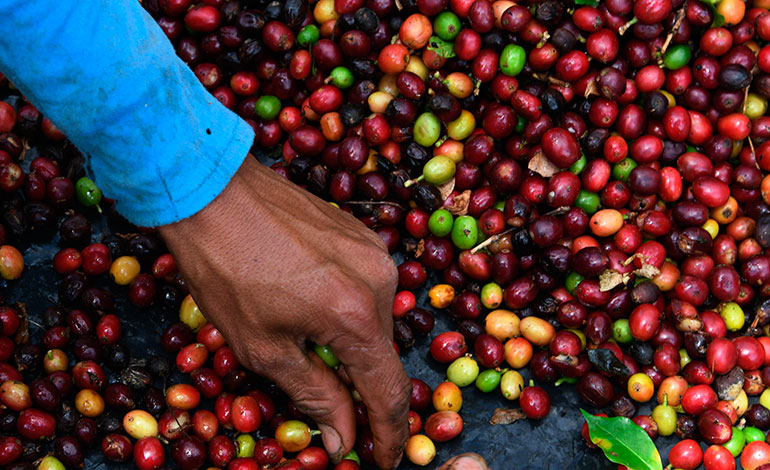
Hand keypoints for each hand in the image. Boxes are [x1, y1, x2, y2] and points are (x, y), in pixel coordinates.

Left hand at [158, 156, 410, 467]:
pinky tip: (311, 306)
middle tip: (335, 410)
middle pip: (382, 355)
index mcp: (357, 316)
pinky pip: (366, 287)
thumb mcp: (263, 347)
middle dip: (361, 387)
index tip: (383, 459)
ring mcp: (374, 252)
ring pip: (374, 320)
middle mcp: (379, 281)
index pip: (388, 391)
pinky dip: (347, 309)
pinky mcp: (363, 234)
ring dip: (350, 344)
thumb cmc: (225, 270)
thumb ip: (315, 396)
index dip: (389, 434)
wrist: (213, 190)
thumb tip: (344, 440)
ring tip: (306, 344)